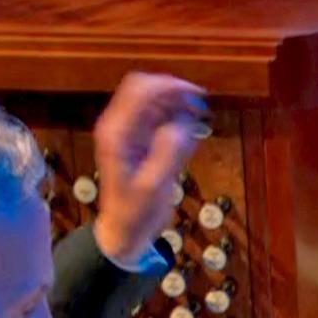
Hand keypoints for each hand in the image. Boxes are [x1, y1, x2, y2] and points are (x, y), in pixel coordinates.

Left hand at [91, 71, 207, 263]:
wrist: (122, 231)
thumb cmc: (135, 213)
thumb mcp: (153, 187)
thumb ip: (168, 154)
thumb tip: (183, 126)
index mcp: (117, 133)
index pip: (140, 91)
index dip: (169, 86)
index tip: (196, 95)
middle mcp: (119, 126)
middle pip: (145, 89)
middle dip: (173, 91)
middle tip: (199, 104)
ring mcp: (127, 132)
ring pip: (151, 101)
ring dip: (175, 103)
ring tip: (199, 114)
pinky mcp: (137, 141)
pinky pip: (156, 118)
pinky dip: (174, 117)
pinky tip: (190, 129)